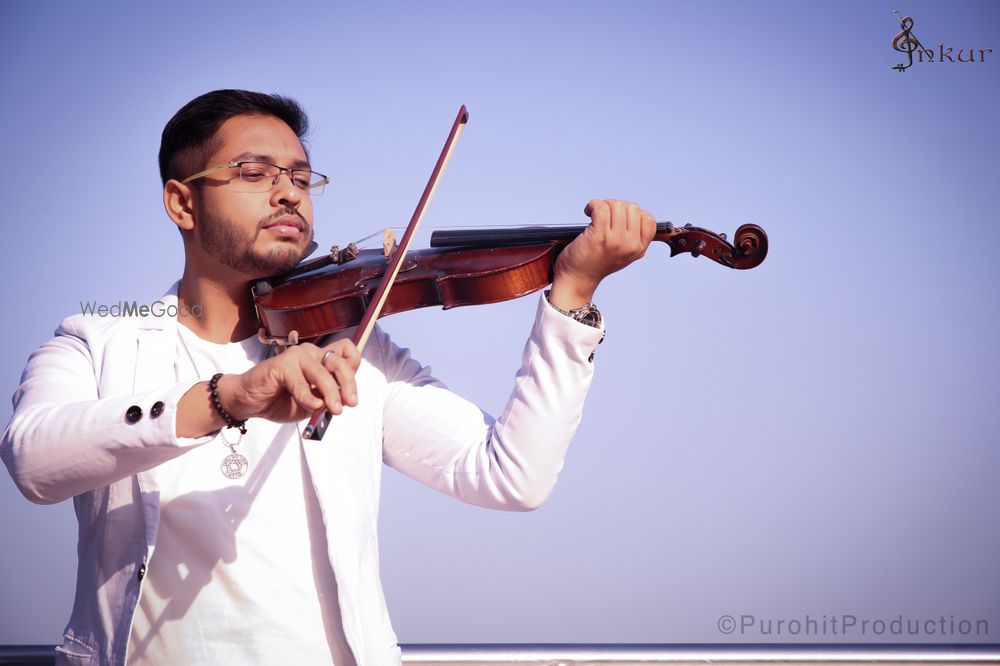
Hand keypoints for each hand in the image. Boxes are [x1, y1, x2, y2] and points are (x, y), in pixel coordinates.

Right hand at [218, 339, 359, 422]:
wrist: (250, 403)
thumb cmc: (281, 401)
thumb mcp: (312, 404)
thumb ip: (327, 400)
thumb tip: (344, 400)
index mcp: (321, 360)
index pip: (348, 354)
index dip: (354, 372)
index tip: (351, 395)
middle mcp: (311, 353)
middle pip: (340, 362)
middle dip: (349, 383)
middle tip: (351, 403)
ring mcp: (297, 356)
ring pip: (322, 372)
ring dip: (331, 392)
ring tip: (334, 409)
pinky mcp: (282, 364)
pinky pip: (301, 382)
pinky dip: (308, 396)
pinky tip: (311, 406)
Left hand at [549, 199, 656, 309]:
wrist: (578, 279)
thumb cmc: (596, 263)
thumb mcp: (623, 254)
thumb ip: (632, 237)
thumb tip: (634, 211)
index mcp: (639, 249)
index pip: (649, 220)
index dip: (634, 213)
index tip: (619, 218)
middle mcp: (630, 245)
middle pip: (632, 208)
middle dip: (616, 206)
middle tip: (604, 215)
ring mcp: (615, 240)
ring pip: (617, 205)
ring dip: (604, 205)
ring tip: (595, 213)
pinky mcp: (599, 236)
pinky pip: (601, 208)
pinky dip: (593, 205)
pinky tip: (588, 211)